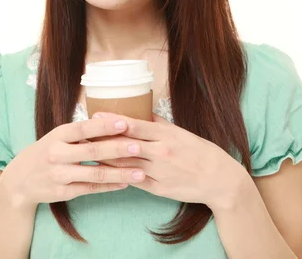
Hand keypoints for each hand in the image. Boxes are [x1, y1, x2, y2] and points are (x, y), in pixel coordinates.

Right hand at [0, 117, 146, 208]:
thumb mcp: (58, 136)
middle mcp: (57, 154)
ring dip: (120, 173)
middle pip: (93, 151)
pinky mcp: (62, 193)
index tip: (125, 123)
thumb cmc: (47, 151)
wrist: (20, 180)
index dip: (104, 126)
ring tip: (140, 173)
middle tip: (139, 147)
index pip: (84, 128)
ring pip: (95, 174)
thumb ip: (80, 132)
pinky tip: (125, 184)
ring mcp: (59, 175)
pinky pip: (90, 189)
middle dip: (118, 149)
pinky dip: (109, 187)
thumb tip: (111, 122)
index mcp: (58, 135)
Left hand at [89, 112, 246, 211]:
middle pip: (126, 145)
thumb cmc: (199, 151)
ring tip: (87, 152)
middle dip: (103, 139)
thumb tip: (142, 111)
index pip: (134, 125)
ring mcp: (159, 172)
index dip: (113, 121)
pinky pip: (134, 181)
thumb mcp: (180, 132)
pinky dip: (119, 176)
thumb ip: (159, 123)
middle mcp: (160, 153)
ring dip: (106, 159)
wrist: (218, 178)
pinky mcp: (158, 189)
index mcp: (165, 135)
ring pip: (126, 164)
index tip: (95, 115)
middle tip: (83, 134)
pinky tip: (104, 172)